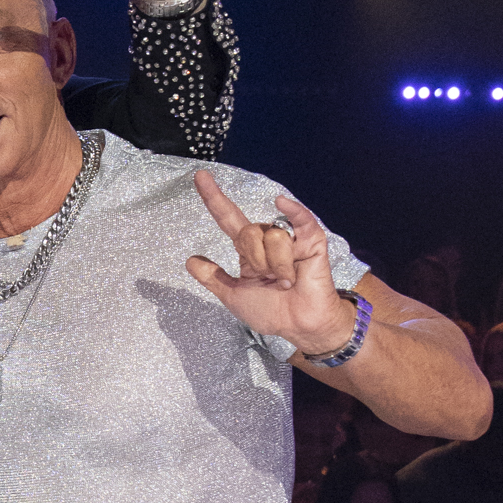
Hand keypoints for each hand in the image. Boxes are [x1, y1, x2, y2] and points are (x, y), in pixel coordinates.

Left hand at [184, 170, 350, 354]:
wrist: (298, 326)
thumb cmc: (271, 311)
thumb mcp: (233, 295)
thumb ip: (213, 278)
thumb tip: (190, 260)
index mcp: (249, 250)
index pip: (228, 218)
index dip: (214, 198)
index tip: (200, 177)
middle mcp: (267, 239)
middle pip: (249, 232)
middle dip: (256, 261)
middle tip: (270, 280)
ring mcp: (290, 238)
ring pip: (271, 236)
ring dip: (277, 266)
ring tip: (288, 281)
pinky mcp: (312, 241)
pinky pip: (300, 219)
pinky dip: (293, 210)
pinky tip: (282, 203)